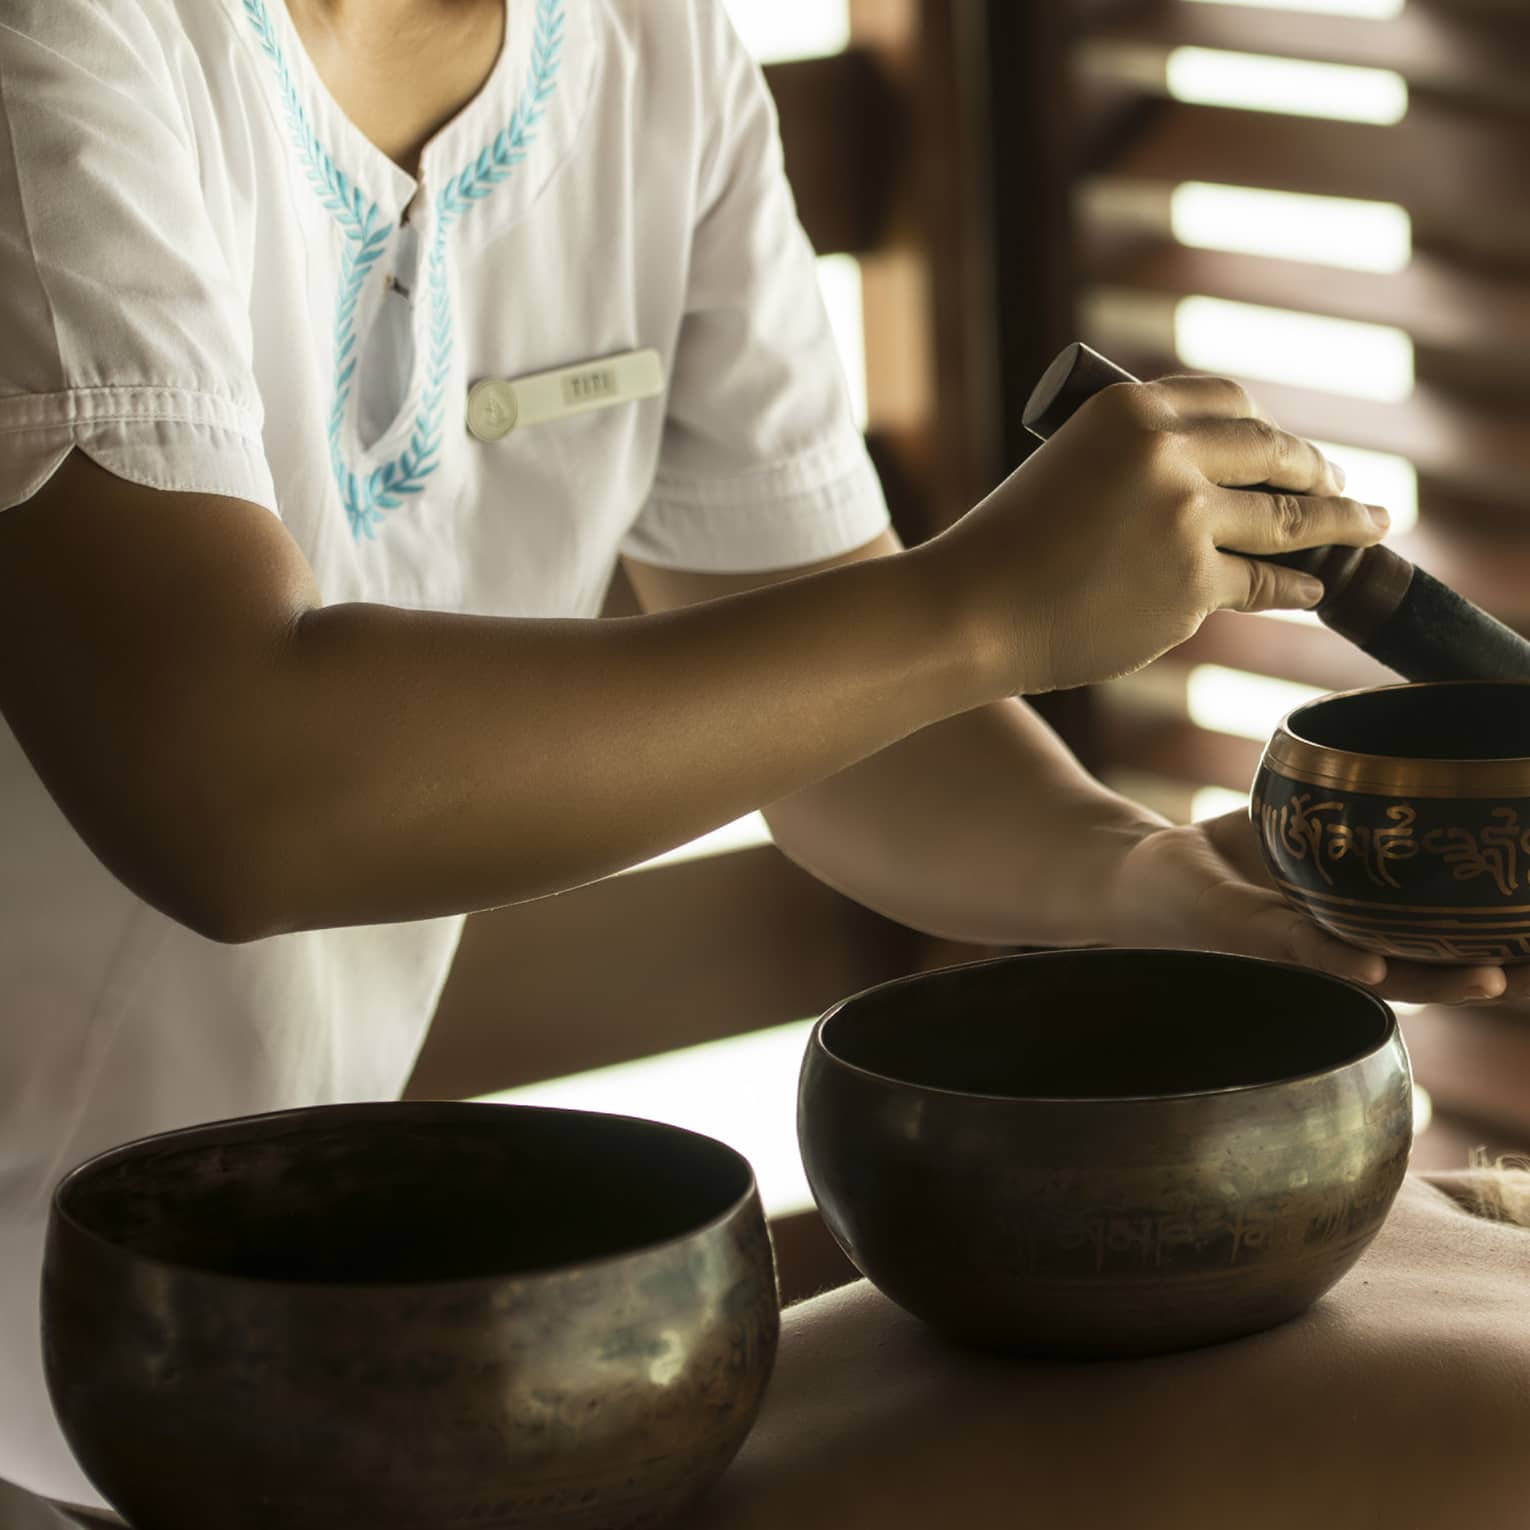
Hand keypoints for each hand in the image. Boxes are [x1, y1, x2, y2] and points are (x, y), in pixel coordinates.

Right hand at [924, 376, 1388, 695]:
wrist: (972, 611)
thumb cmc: (1006, 548)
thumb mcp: (1068, 468)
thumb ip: (1137, 463)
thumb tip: (1218, 488)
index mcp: (1130, 409)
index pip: (1230, 404)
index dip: (1269, 428)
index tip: (1288, 448)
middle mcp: (1167, 454)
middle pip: (1274, 454)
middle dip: (1320, 471)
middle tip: (1344, 485)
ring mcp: (1186, 521)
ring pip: (1287, 521)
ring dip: (1341, 524)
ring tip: (1371, 527)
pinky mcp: (1192, 587)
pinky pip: (1261, 585)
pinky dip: (1294, 588)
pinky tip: (1310, 591)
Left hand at [1105, 809, 1529, 1005]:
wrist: (1143, 873)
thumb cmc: (1228, 857)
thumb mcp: (1297, 820)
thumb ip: (1347, 794)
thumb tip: (1407, 722)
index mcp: (1356, 926)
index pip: (1440, 942)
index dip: (1497, 944)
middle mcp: (1334, 951)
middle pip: (1424, 970)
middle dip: (1484, 971)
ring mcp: (1295, 951)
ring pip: (1375, 973)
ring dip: (1430, 977)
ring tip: (1488, 976)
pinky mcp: (1249, 937)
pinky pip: (1298, 947)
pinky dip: (1334, 955)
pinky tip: (1368, 964)